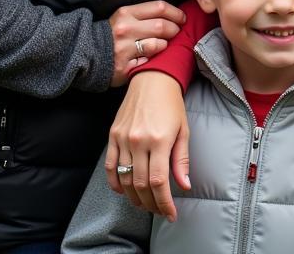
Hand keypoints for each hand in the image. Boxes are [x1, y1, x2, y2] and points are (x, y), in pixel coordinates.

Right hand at [106, 70, 190, 221]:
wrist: (153, 79)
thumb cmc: (172, 105)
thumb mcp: (183, 130)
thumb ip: (181, 160)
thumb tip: (184, 186)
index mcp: (160, 140)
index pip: (158, 181)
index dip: (163, 202)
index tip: (170, 214)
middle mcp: (139, 140)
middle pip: (141, 184)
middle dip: (150, 203)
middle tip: (158, 210)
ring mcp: (123, 138)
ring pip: (124, 179)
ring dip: (134, 197)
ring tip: (144, 203)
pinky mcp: (113, 135)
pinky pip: (109, 167)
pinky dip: (115, 183)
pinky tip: (124, 191)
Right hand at [108, 0, 185, 87]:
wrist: (87, 54)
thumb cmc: (112, 34)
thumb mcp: (124, 17)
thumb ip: (145, 14)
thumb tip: (172, 14)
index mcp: (126, 13)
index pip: (160, 7)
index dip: (176, 13)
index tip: (182, 18)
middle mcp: (125, 29)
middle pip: (162, 26)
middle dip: (175, 29)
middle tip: (177, 32)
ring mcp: (124, 49)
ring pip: (158, 44)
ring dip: (166, 44)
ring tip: (165, 44)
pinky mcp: (124, 67)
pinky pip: (149, 61)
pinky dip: (154, 59)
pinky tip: (152, 57)